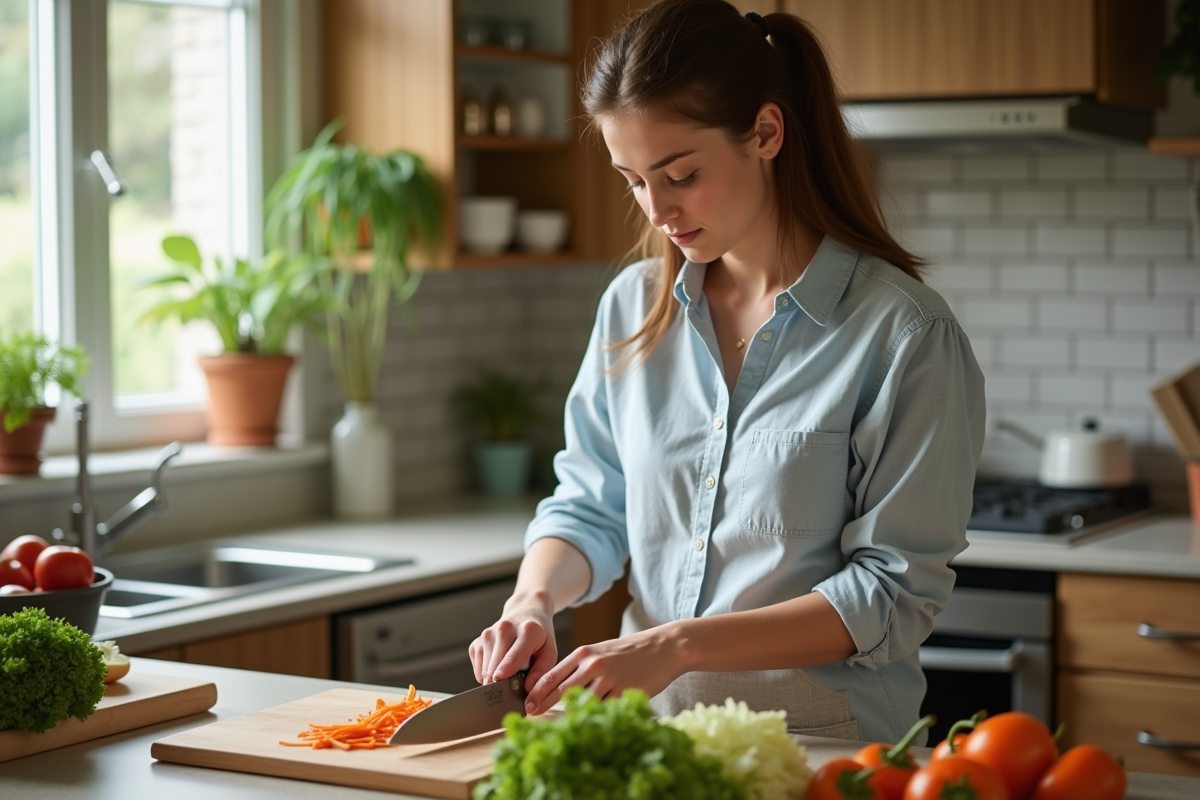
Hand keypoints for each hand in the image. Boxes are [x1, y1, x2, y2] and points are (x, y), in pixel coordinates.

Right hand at [470, 591, 556, 689]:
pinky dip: (487, 673)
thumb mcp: (549, 651)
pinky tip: (498, 665)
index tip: (499, 680)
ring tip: (509, 670)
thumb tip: (528, 689)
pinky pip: (478, 668)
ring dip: (495, 678)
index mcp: (527, 631)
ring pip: (485, 669)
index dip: (505, 670)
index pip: (513, 655)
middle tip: (513, 684)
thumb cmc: (539, 636)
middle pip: (495, 665)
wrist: (525, 612)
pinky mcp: (477, 641)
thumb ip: (542, 670)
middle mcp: (505, 629)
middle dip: (502, 682)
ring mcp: (488, 634)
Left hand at [523, 624, 682, 715]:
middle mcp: (592, 665)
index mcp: (583, 654)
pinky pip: (604, 709)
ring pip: (582, 703)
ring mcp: (608, 679)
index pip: (551, 675)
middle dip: (544, 706)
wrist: (663, 647)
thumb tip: (557, 690)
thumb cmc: (629, 652)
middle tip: (532, 718)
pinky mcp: (624, 691)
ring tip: (562, 725)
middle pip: (560, 691)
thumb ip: (580, 668)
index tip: (526, 706)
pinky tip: (592, 723)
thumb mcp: (600, 652)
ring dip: (572, 716)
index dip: (536, 693)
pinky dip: (597, 717)